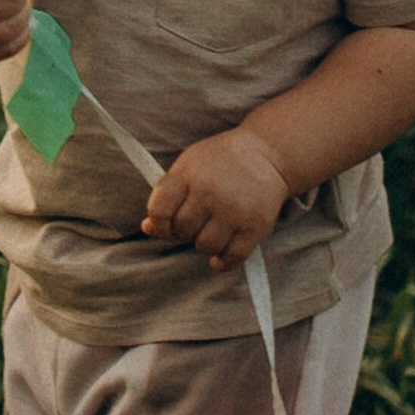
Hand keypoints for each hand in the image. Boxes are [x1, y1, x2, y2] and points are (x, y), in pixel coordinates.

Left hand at [142, 125, 291, 266]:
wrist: (267, 153)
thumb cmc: (220, 161)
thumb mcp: (188, 167)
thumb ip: (167, 196)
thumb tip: (148, 227)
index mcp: (187, 175)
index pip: (159, 212)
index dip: (158, 224)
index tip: (165, 224)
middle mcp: (209, 193)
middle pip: (182, 231)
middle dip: (184, 232)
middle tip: (195, 224)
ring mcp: (233, 211)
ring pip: (205, 246)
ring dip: (205, 244)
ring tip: (211, 232)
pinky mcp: (255, 226)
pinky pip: (232, 257)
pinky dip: (224, 261)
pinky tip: (221, 255)